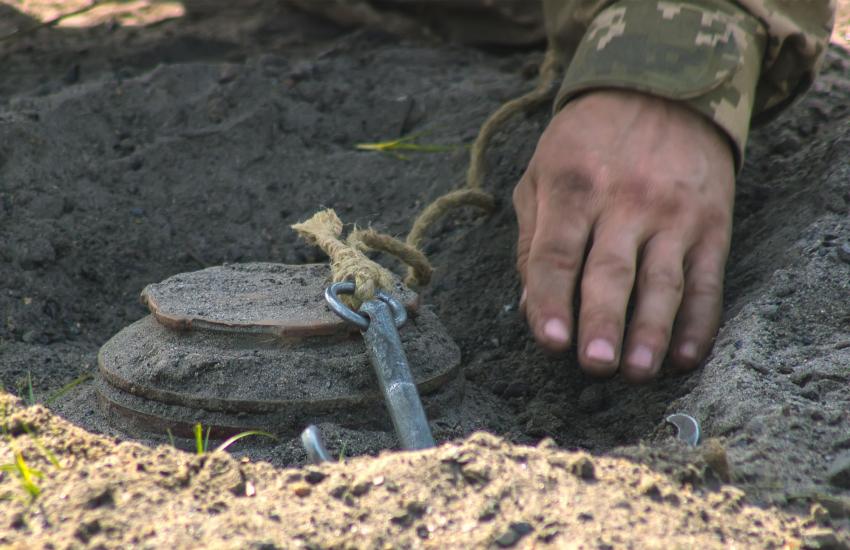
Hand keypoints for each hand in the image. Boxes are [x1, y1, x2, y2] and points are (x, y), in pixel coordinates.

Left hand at [514, 89, 734, 382]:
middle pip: (611, 272)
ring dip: (651, 331)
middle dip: (603, 322)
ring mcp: (674, 214)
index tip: (549, 340)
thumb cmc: (586, 142)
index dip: (551, 299)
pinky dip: (699, 321)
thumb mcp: (541, 173)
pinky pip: (707, 280)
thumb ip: (532, 240)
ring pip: (663, 281)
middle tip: (594, 366)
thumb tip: (531, 308)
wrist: (665, 88)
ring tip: (638, 372)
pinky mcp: (713, 224)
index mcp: (573, 187)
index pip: (557, 253)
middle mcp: (625, 201)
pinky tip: (686, 355)